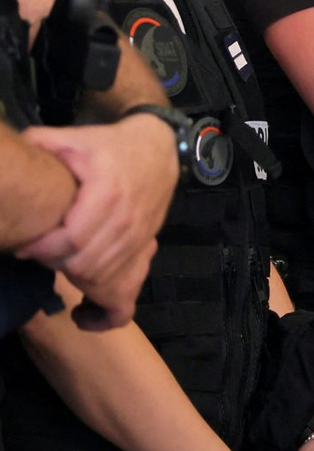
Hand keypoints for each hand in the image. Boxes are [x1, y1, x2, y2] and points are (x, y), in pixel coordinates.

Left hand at [16, 115, 177, 325]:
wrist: (159, 147)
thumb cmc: (113, 145)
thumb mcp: (78, 138)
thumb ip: (44, 143)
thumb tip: (17, 149)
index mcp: (108, 194)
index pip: (71, 239)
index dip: (42, 248)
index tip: (24, 246)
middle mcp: (127, 221)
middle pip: (83, 264)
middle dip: (54, 263)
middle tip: (37, 253)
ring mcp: (139, 239)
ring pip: (100, 279)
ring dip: (72, 279)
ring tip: (56, 264)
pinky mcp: (145, 250)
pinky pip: (125, 295)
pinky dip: (103, 310)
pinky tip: (82, 312)